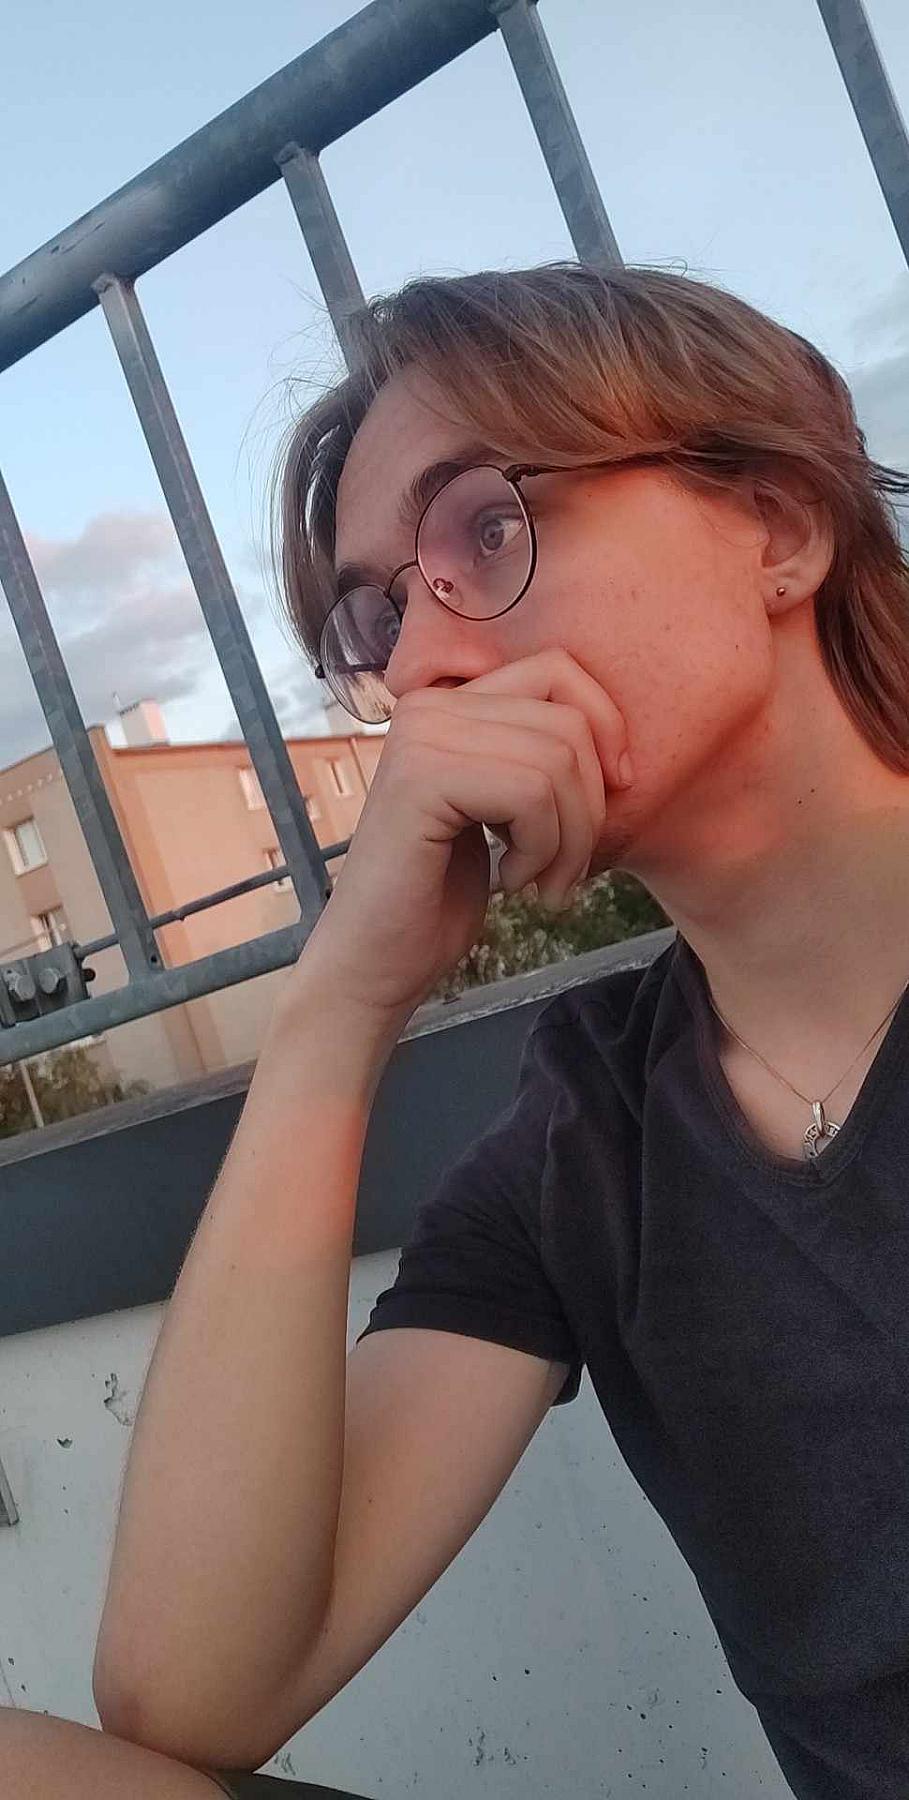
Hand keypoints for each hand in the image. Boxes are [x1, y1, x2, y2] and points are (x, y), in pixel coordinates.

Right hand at [287, 648, 631, 1026]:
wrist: (377, 961)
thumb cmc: (442, 894)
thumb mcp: (503, 808)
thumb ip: (538, 757)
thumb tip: (618, 747)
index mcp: (449, 702)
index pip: (558, 668)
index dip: (606, 728)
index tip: (612, 794)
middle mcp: (429, 705)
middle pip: (568, 720)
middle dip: (590, 806)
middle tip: (565, 869)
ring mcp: (420, 737)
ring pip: (557, 760)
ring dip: (569, 840)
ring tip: (540, 883)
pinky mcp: (421, 778)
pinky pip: (531, 794)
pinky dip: (542, 851)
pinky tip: (511, 881)